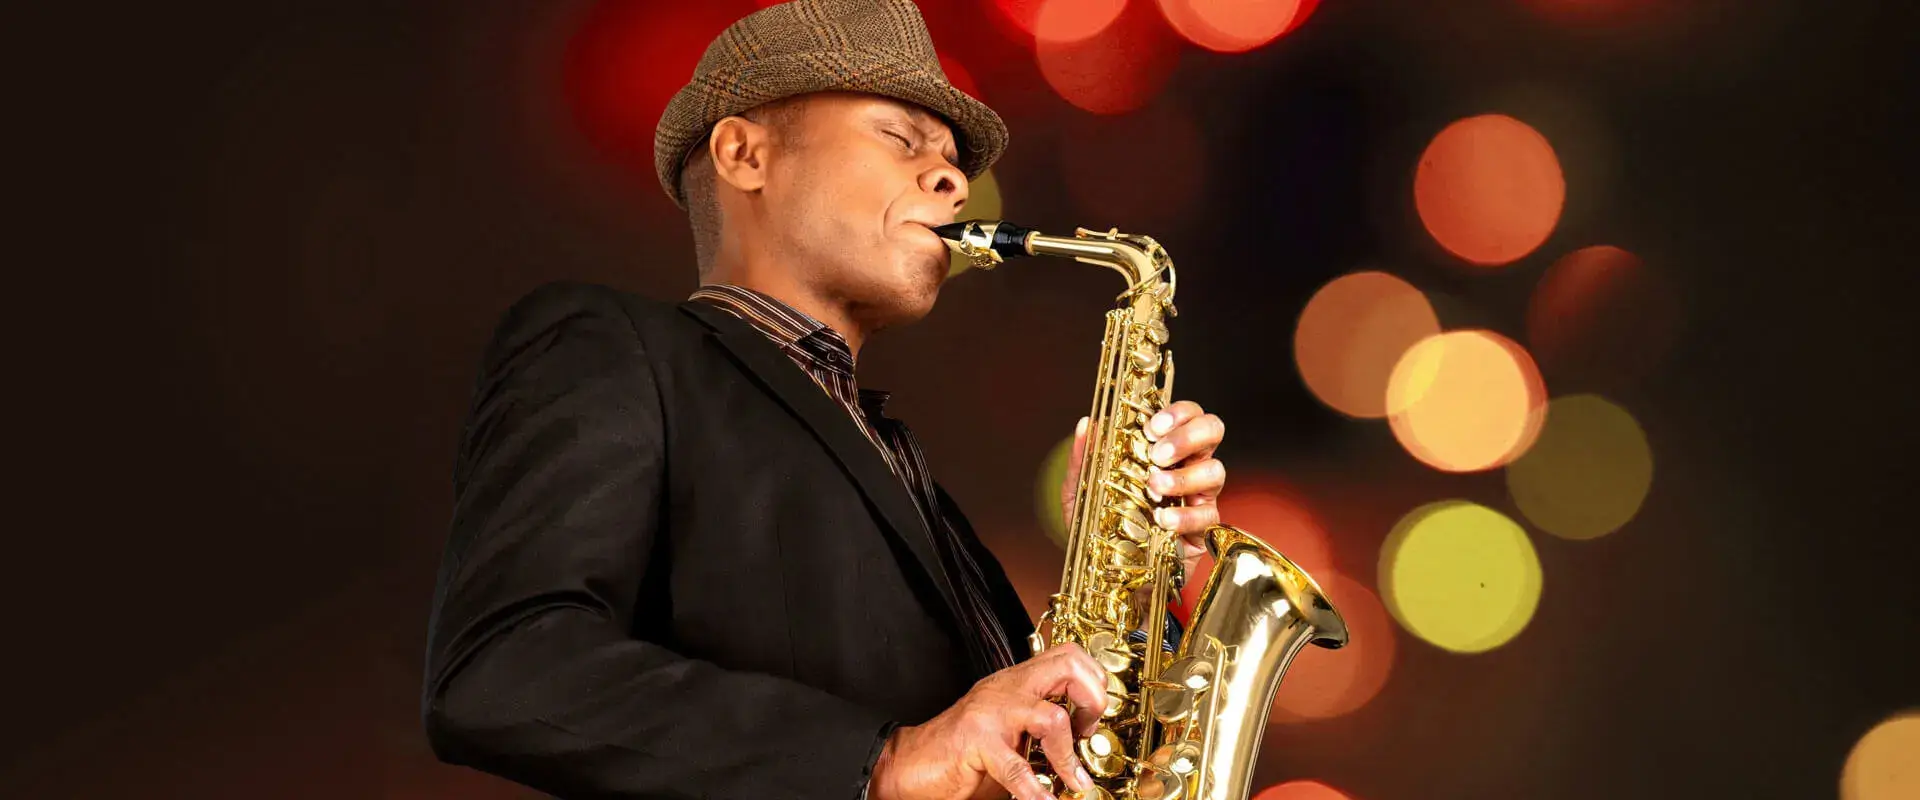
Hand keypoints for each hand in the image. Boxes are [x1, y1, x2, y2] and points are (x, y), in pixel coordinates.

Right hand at [867, 644, 1107, 799]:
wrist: (910, 763)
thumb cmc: (960, 752)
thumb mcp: (1009, 733)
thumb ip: (1040, 733)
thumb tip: (1084, 750)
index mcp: (1016, 683)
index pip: (1068, 657)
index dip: (1092, 682)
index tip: (1092, 719)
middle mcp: (1006, 690)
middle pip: (1067, 665)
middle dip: (1093, 698)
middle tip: (1089, 733)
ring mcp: (991, 714)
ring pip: (1051, 716)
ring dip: (1069, 755)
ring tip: (1074, 780)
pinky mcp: (976, 743)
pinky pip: (1017, 767)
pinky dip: (1037, 791)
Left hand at [1060, 401, 1226, 577]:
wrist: (1112, 574)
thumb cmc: (1102, 526)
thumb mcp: (1083, 490)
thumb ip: (1083, 457)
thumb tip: (1087, 424)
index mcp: (1163, 448)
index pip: (1187, 414)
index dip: (1177, 412)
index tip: (1151, 427)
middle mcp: (1187, 465)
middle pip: (1212, 430)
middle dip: (1188, 436)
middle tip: (1158, 454)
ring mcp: (1199, 496)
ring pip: (1216, 470)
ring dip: (1185, 476)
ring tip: (1155, 487)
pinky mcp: (1202, 528)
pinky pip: (1207, 515)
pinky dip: (1185, 515)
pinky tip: (1162, 520)